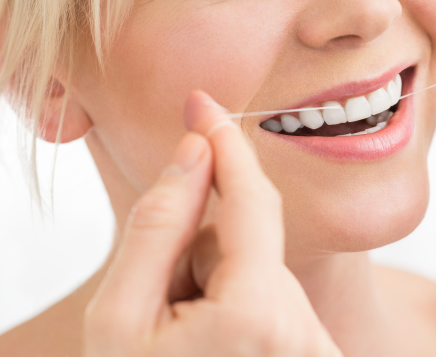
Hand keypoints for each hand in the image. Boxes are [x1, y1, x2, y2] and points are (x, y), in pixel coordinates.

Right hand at [83, 91, 341, 356]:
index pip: (251, 200)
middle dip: (201, 257)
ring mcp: (317, 353)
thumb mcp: (118, 316)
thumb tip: (195, 151)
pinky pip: (278, 304)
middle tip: (161, 315)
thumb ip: (158, 226)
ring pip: (261, 272)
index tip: (202, 103)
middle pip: (250, 244)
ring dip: (218, 290)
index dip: (224, 144)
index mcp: (258, 317)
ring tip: (184, 343)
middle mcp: (305, 336)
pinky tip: (215, 352)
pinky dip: (244, 314)